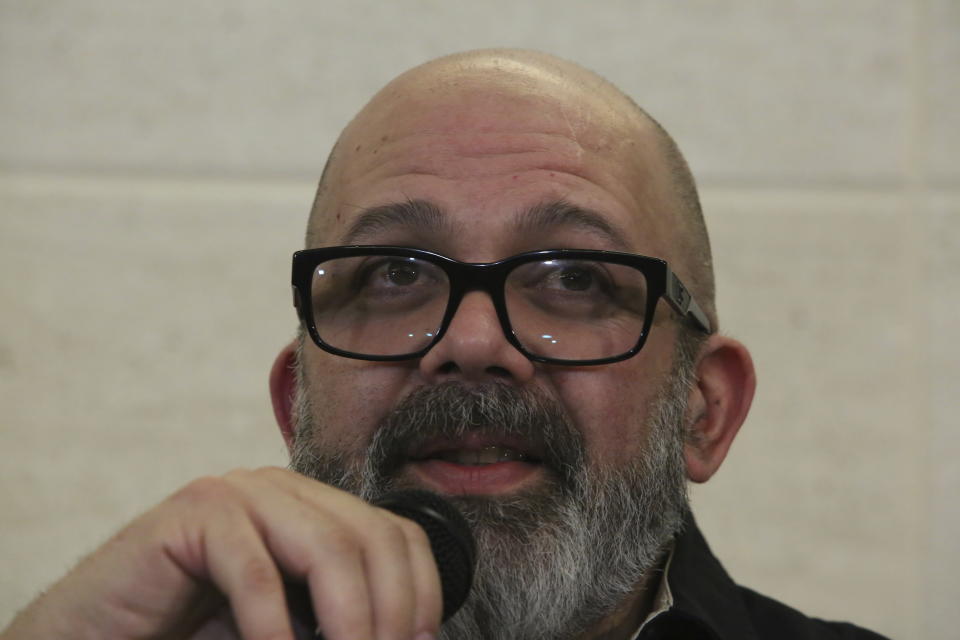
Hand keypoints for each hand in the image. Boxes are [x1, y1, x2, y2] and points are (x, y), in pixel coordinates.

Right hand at [1, 467, 442, 639]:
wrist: (95, 632)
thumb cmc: (194, 633)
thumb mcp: (287, 627)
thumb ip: (336, 620)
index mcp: (314, 509)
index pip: (396, 534)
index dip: (422, 592)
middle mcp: (284, 491)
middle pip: (371, 539)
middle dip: (391, 613)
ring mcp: (240, 493)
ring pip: (327, 548)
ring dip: (349, 622)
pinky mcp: (193, 514)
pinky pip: (256, 572)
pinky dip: (275, 630)